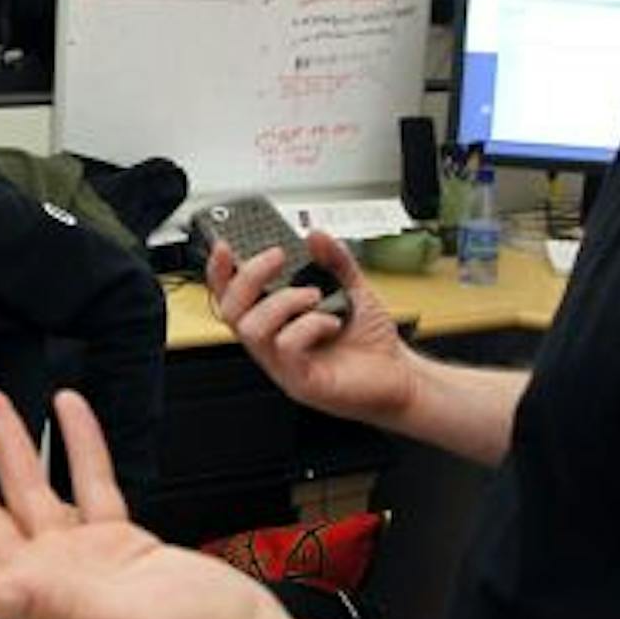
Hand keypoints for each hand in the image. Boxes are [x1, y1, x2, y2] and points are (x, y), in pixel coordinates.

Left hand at [0, 388, 283, 618]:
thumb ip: (56, 604)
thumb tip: (3, 591)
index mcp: (35, 606)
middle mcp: (48, 580)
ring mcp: (81, 559)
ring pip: (31, 492)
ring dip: (8, 446)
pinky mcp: (119, 540)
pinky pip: (86, 483)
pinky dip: (76, 443)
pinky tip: (68, 407)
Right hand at [207, 232, 419, 429]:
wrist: (400, 375)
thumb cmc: (370, 339)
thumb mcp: (353, 287)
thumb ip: (335, 260)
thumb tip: (315, 236)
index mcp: (275, 322)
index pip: (231, 298)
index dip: (219, 273)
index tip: (225, 247)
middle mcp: (273, 344)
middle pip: (231, 311)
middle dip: (249, 277)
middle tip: (277, 257)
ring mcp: (283, 365)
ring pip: (253, 329)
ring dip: (283, 301)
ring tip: (315, 295)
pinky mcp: (301, 382)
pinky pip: (286, 348)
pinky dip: (309, 325)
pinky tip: (332, 322)